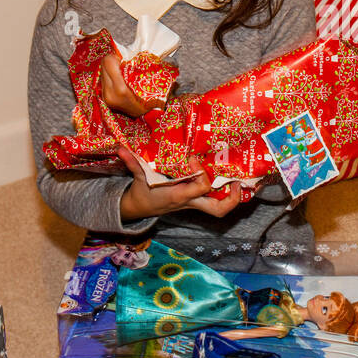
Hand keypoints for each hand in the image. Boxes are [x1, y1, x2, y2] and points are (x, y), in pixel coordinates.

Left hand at [99, 53, 157, 117]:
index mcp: (120, 89)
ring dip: (110, 69)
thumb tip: (130, 53)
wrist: (145, 117)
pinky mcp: (104, 98)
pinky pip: (103, 80)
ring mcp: (106, 97)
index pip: (108, 63)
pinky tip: (118, 78)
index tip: (123, 58)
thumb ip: (136, 68)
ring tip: (121, 71)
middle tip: (122, 62)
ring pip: (102, 72)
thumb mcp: (147, 82)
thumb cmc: (151, 99)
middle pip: (103, 66)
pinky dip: (110, 76)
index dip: (115, 56)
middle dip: (112, 61)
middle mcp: (110, 93)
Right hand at [116, 148, 243, 220]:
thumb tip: (120, 148)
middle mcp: (190, 202)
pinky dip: (224, 193)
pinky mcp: (196, 202)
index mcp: (179, 195)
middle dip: (231, 199)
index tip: (195, 158)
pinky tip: (229, 179)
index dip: (202, 172)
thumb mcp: (138, 177)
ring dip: (231, 197)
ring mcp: (195, 204)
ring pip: (219, 209)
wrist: (141, 208)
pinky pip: (215, 201)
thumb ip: (132, 162)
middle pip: (217, 209)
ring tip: (237, 179)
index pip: (200, 186)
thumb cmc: (143, 192)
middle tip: (236, 181)